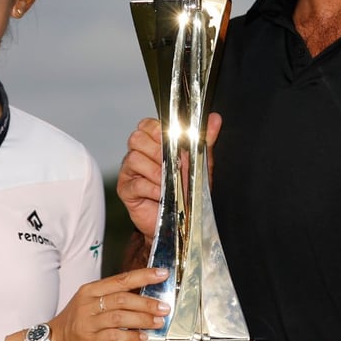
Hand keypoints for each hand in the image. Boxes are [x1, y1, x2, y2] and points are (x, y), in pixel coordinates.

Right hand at [47, 267, 170, 340]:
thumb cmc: (77, 321)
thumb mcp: (91, 301)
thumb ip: (114, 296)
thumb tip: (144, 293)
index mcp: (92, 290)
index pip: (121, 279)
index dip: (143, 276)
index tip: (162, 274)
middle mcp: (89, 303)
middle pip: (123, 298)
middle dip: (146, 302)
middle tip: (163, 307)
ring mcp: (89, 322)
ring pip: (120, 317)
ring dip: (142, 319)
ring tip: (157, 322)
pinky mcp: (90, 340)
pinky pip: (115, 336)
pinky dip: (132, 336)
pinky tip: (143, 337)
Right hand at [116, 114, 221, 237]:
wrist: (180, 221)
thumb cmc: (187, 190)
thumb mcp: (200, 163)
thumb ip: (205, 140)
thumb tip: (214, 119)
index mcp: (153, 142)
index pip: (147, 125)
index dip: (159, 131)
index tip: (175, 143)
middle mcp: (138, 153)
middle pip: (137, 138)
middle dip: (158, 152)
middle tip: (174, 166)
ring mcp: (129, 171)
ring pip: (134, 159)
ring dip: (156, 172)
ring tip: (169, 184)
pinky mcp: (125, 189)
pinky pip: (135, 183)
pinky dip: (152, 188)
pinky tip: (162, 194)